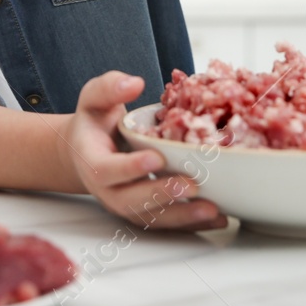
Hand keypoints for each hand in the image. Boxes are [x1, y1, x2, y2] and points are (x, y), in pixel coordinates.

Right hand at [61, 71, 225, 230]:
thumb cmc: (94, 122)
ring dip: (182, 216)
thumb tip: (135, 83)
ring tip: (212, 209)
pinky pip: (167, 223)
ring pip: (151, 218)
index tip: (156, 158)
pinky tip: (218, 218)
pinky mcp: (144, 213)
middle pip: (131, 201)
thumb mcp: (94, 98)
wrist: (86, 150)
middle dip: (162, 194)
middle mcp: (107, 190)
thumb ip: (110, 87)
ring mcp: (126, 205)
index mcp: (92, 161)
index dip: (130, 167)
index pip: (106, 169)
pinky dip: (192, 223)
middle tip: (190, 185)